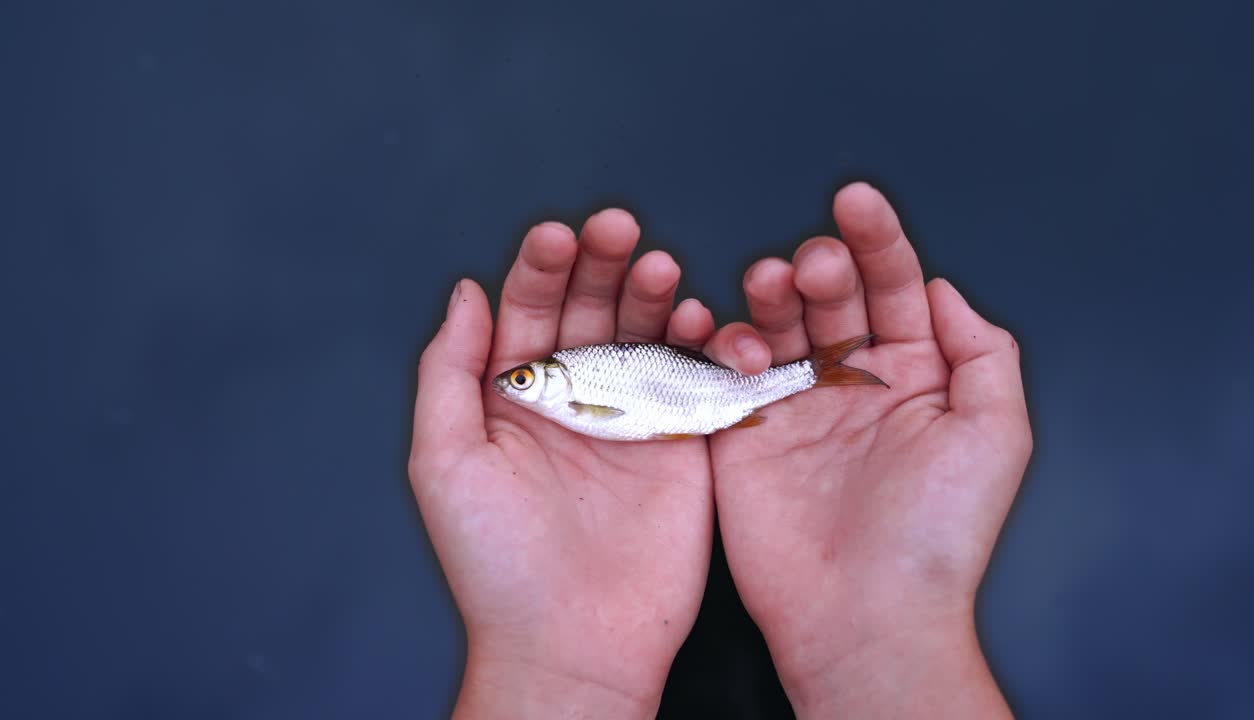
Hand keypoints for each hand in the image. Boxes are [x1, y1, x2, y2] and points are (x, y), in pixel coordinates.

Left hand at [408, 211, 721, 718]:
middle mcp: (573, 396)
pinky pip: (695, 378)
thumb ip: (448, 370)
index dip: (542, 267)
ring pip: (645, 332)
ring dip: (654, 293)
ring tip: (660, 270)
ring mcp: (631, 416)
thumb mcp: (444, 460)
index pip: (527, 310)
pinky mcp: (682, 443)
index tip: (557, 235)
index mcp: (512, 395)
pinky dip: (702, 344)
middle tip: (618, 229)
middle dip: (603, 263)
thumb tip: (465, 291)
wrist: (573, 643)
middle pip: (591, 307)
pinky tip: (698, 317)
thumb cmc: (495, 564)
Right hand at [705, 183, 1032, 717]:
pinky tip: (738, 345)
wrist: (863, 613)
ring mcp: (795, 406)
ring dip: (770, 292)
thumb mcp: (996, 434)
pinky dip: (723, 344)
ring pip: (775, 321)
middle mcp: (853, 384)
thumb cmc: (936, 536)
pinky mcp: (743, 433)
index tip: (858, 200)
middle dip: (823, 264)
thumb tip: (946, 290)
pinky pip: (724, 370)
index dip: (879, 241)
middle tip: (817, 265)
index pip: (897, 289)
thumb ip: (981, 351)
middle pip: (833, 296)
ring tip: (772, 285)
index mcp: (916, 378)